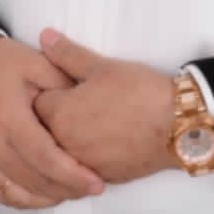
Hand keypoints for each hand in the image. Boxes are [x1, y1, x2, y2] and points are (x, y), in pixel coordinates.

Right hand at [0, 35, 106, 209]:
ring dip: (49, 196)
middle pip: (34, 179)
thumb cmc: (0, 63)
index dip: (72, 174)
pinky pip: (0, 194)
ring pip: (17, 192)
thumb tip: (91, 106)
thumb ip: (63, 85)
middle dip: (67, 188)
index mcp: (8, 117)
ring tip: (75, 191)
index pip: (44, 157)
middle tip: (93, 187)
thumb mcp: (36, 62)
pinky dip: (25, 199)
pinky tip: (45, 194)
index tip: (96, 181)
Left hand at [33, 28, 179, 183]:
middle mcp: (64, 145)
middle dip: (55, 116)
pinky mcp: (102, 177)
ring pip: (63, 150)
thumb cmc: (139, 92)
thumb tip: (43, 36)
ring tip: (93, 120)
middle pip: (45, 130)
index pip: (35, 102)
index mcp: (60, 115)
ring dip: (69, 137)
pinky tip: (105, 139)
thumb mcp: (102, 66)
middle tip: (79, 100)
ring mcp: (83, 165)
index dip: (49, 90)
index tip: (63, 84)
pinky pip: (83, 166)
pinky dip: (87, 155)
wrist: (177, 126)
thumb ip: (67, 53)